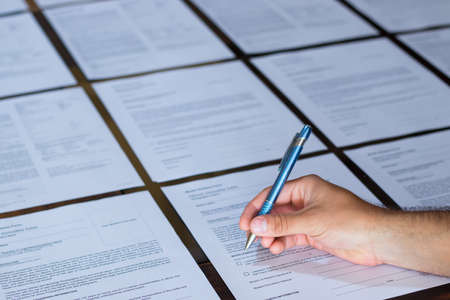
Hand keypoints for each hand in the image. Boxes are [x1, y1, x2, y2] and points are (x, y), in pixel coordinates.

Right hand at [239, 175, 385, 265]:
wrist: (377, 239)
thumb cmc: (355, 219)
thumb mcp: (313, 220)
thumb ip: (283, 223)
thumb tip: (259, 222)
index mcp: (305, 187)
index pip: (273, 193)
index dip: (257, 206)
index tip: (246, 219)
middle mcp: (305, 200)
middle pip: (275, 210)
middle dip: (263, 223)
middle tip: (252, 234)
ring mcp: (309, 217)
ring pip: (282, 225)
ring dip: (272, 234)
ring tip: (267, 243)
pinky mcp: (313, 232)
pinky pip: (291, 236)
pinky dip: (282, 242)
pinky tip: (278, 247)